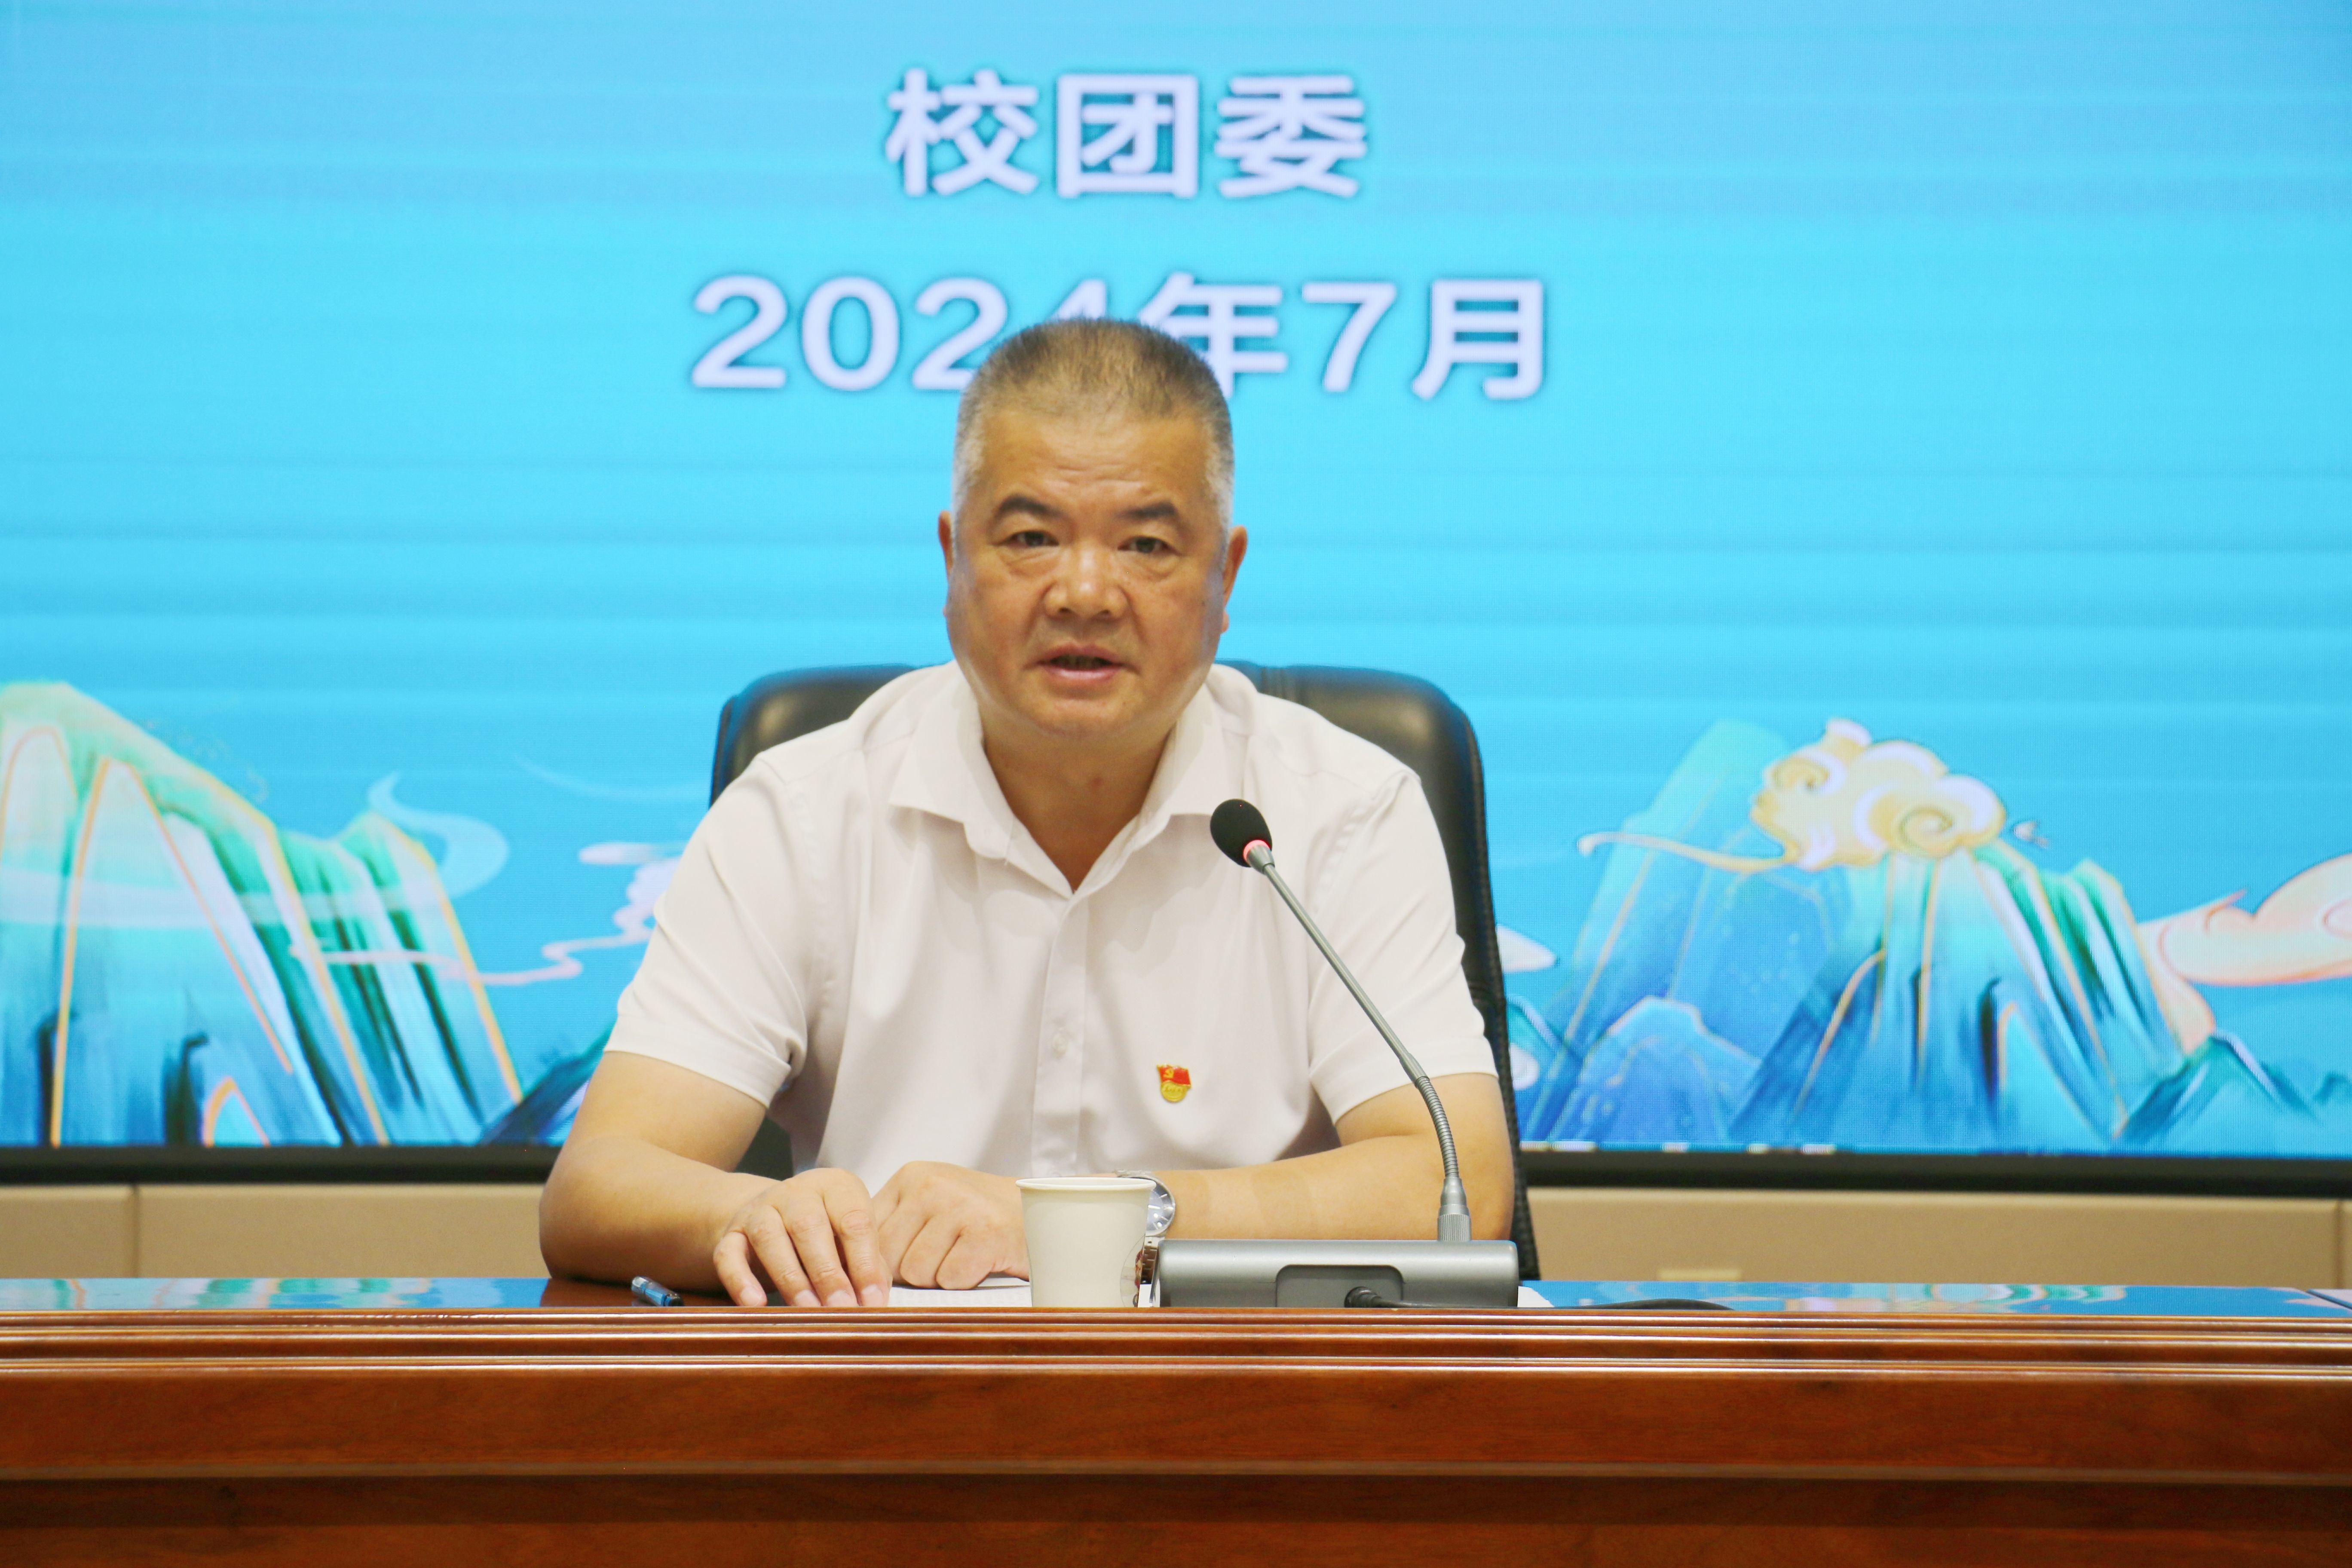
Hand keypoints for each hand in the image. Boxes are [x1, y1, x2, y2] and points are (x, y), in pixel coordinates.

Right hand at [712, 1167, 890, 1308]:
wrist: (773, 1214)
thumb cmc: (827, 1232)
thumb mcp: (851, 1239)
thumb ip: (867, 1264)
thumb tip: (874, 1302)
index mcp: (836, 1186)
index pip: (854, 1221)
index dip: (865, 1265)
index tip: (873, 1302)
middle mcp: (797, 1192)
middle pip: (810, 1227)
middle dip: (828, 1273)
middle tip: (841, 1309)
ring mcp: (760, 1209)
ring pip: (769, 1237)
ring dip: (791, 1278)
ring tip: (808, 1311)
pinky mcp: (731, 1233)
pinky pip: (729, 1254)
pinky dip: (740, 1280)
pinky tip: (756, 1304)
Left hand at [870, 1162, 1027, 1289]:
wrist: (1039, 1211)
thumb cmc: (977, 1217)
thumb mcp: (930, 1204)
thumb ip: (894, 1225)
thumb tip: (854, 1271)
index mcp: (911, 1177)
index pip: (868, 1234)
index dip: (881, 1262)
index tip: (898, 1268)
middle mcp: (931, 1185)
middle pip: (889, 1257)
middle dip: (911, 1272)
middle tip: (943, 1259)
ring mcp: (959, 1206)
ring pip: (917, 1272)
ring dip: (939, 1278)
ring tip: (962, 1257)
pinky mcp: (985, 1233)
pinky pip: (950, 1279)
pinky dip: (965, 1282)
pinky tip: (980, 1262)